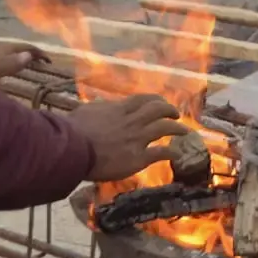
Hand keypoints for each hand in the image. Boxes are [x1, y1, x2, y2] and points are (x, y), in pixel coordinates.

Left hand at [0, 42, 48, 84]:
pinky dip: (13, 60)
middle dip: (31, 52)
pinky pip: (5, 56)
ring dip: (22, 56)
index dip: (38, 52)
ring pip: (11, 51)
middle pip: (19, 47)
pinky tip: (12, 67)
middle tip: (41, 61)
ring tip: (30, 63)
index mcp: (4, 46)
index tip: (49, 61)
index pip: (26, 46)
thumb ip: (13, 62)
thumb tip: (29, 55)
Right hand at [68, 94, 191, 181]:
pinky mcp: (138, 158)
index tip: (161, 102)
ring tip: (185, 132)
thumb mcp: (86, 111)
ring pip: (165, 127)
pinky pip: (161, 153)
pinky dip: (171, 153)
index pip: (143, 99)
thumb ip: (98, 108)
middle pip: (159, 109)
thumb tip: (101, 105)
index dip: (156, 100)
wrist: (72, 150)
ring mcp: (137, 139)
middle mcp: (132, 121)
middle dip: (170, 110)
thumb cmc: (72, 131)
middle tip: (176, 115)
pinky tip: (176, 155)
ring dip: (178, 128)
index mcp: (119, 109)